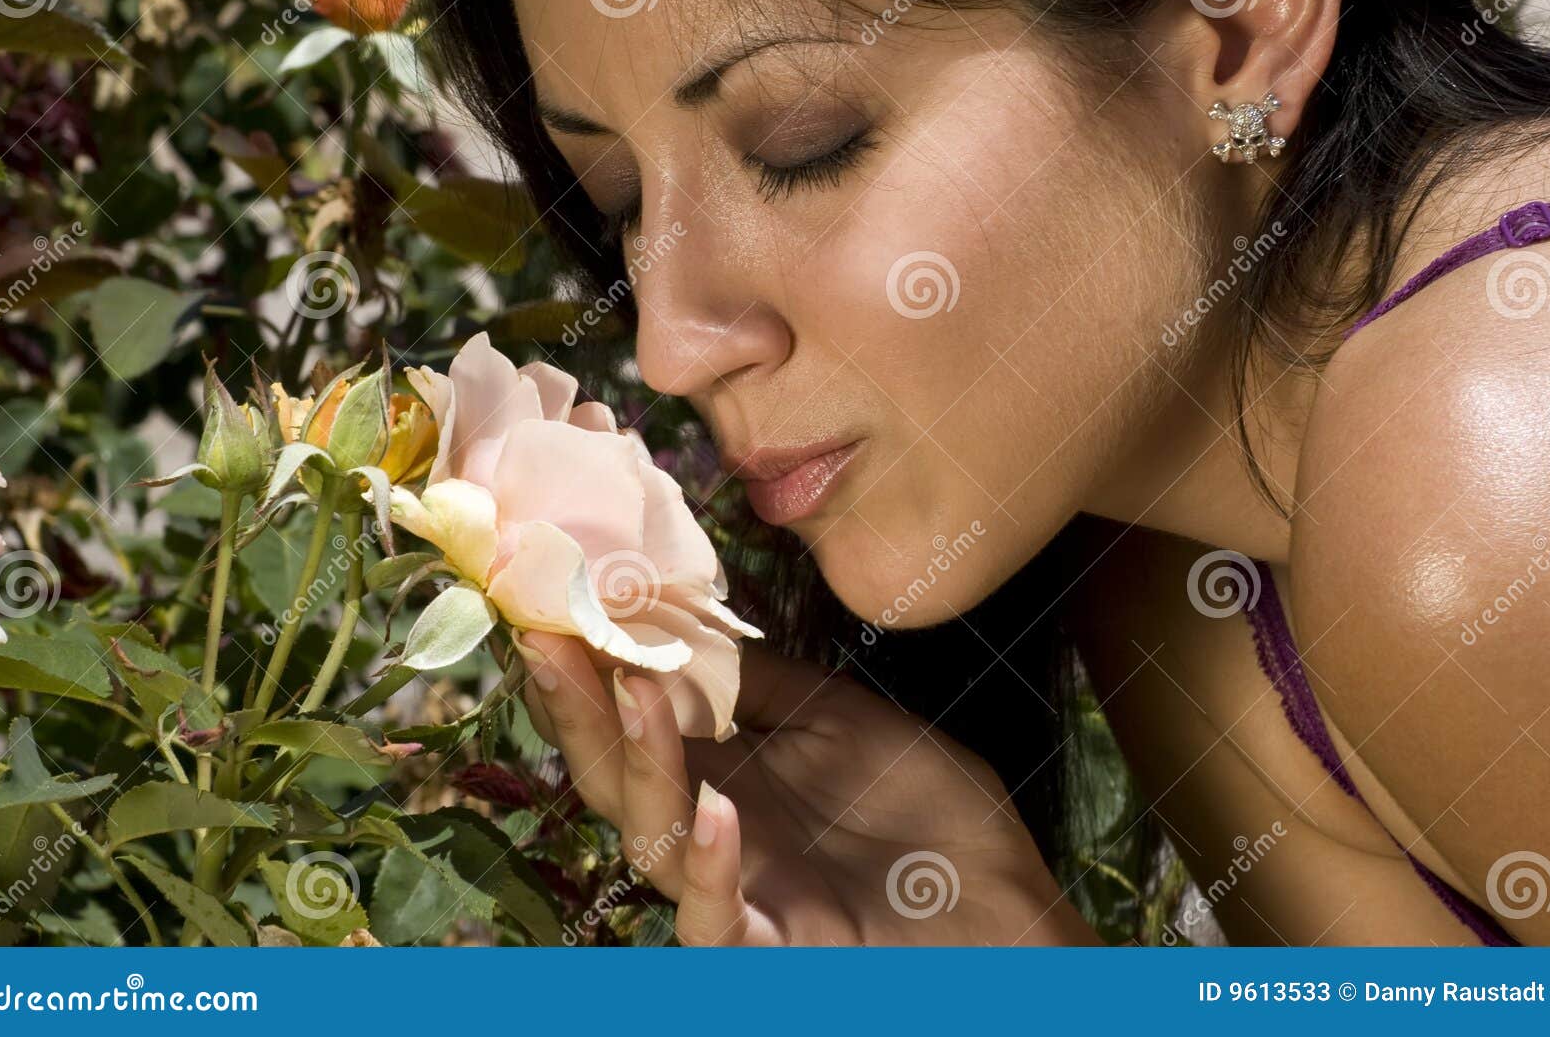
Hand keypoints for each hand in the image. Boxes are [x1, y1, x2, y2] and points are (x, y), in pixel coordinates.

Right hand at [516, 631, 1098, 945]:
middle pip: (616, 776)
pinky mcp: (773, 945)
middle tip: (549, 641)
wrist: (1000, 901)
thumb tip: (691, 621)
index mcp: (722, 773)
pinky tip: (714, 812)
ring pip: (650, 839)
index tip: (556, 605)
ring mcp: (736, 889)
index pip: (633, 724)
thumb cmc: (926, 812)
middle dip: (578, 711)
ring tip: (634, 690)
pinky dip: (707, 867)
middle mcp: (710, 830)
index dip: (590, 673)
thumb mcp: (842, 719)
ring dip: (640, 764)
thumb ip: (763, 683)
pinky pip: (716, 918)